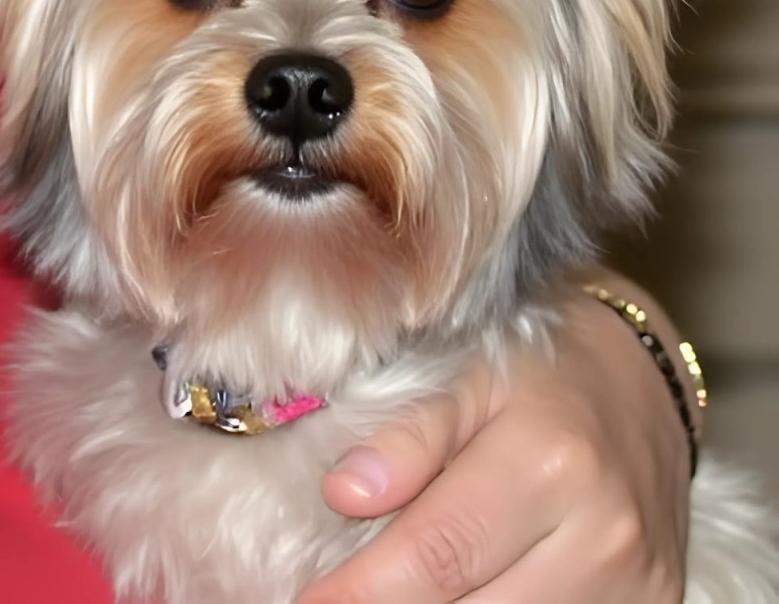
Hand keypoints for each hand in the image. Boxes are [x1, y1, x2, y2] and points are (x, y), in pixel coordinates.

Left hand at [296, 283, 690, 600]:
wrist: (644, 384)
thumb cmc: (537, 371)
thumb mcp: (465, 376)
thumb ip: (407, 437)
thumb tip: (342, 494)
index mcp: (550, 462)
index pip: (438, 551)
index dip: (362, 591)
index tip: (307, 603)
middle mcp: (605, 537)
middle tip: (337, 599)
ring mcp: (639, 587)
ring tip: (393, 590)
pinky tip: (458, 595)